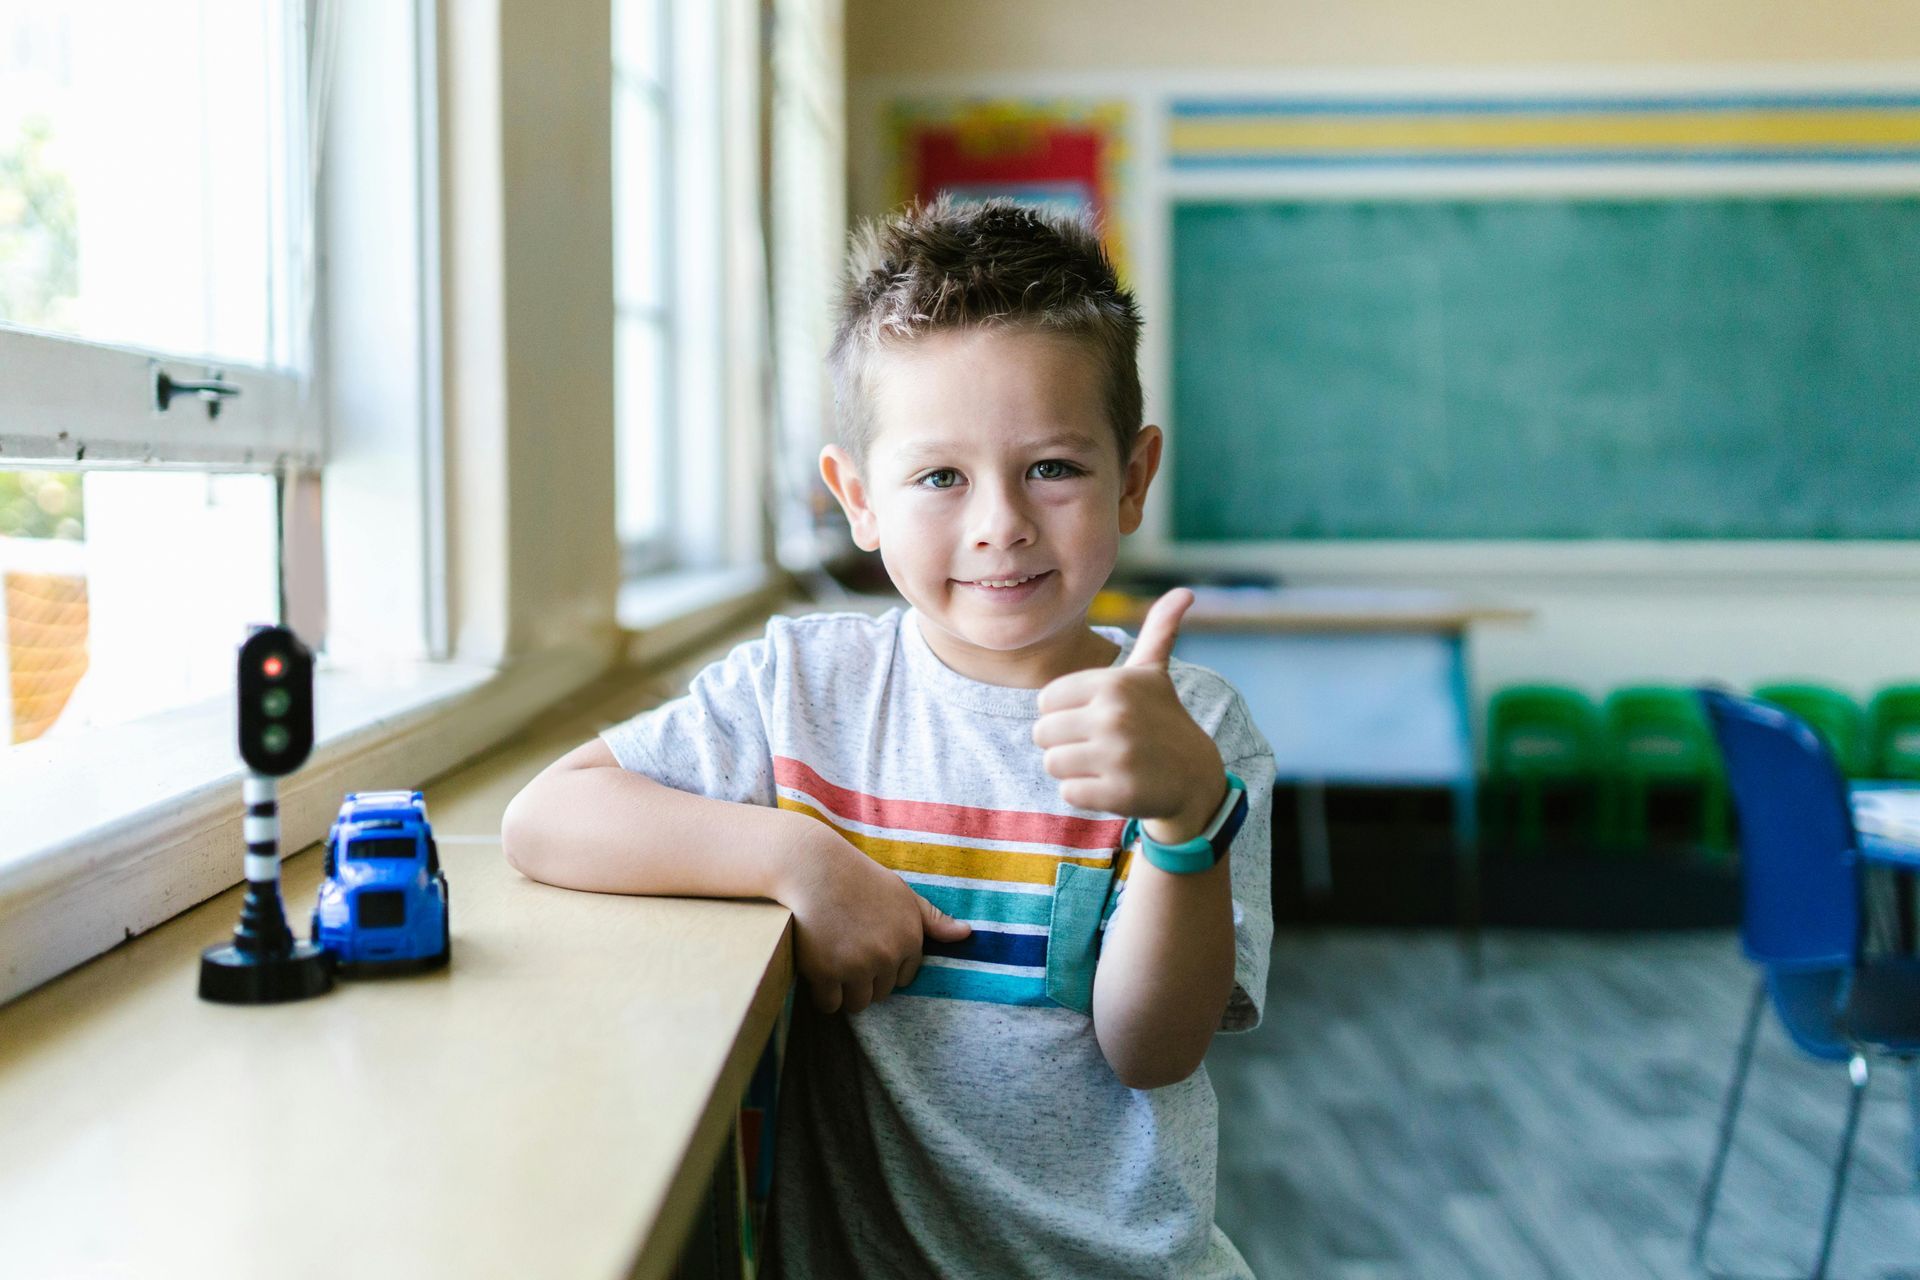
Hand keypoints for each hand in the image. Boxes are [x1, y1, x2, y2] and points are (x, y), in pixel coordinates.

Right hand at [775, 827, 970, 1014]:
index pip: (902, 978)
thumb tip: (967, 934)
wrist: (814, 868)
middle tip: (845, 950)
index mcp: (909, 939)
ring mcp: (856, 966)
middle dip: (864, 979)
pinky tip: (817, 970)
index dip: (883, 965)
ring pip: (857, 1004)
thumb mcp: (902, 894)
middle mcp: (887, 955)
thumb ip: (933, 919)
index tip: (866, 945)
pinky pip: (828, 1004)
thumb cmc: (859, 879)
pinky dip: (821, 994)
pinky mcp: (826, 973)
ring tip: (832, 961)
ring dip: (844, 991)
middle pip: (880, 994)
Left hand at [1034, 588, 1225, 840]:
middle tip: (1099, 745)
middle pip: (1042, 733)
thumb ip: (1159, 631)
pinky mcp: (1118, 793)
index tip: (1094, 717)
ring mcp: (1117, 756)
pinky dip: (1085, 794)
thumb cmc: (1162, 721)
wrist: (1196, 778)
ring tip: (1104, 764)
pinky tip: (1112, 786)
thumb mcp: (1155, 674)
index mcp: (1114, 683)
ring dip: (1072, 769)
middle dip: (1064, 743)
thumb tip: (1185, 592)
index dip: (1063, 713)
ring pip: (1052, 763)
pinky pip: (1068, 793)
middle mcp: (1115, 715)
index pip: (1045, 700)